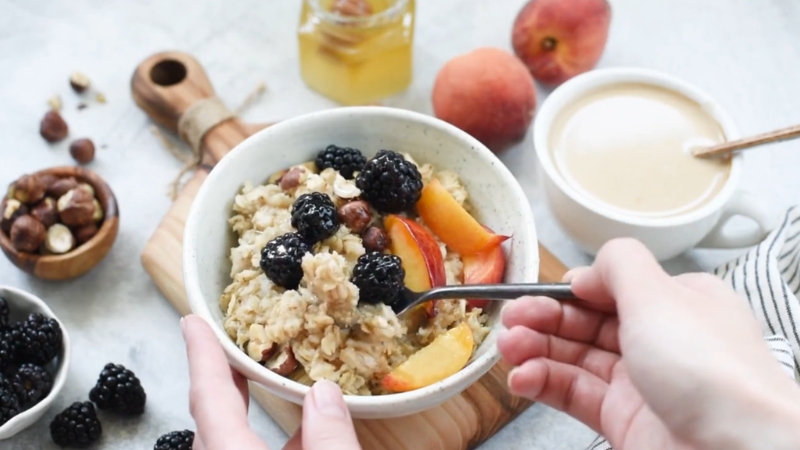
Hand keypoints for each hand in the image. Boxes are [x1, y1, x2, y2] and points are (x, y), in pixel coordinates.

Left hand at [180, 314, 360, 449]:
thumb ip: (331, 439)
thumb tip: (325, 392)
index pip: (209, 399)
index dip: (202, 357)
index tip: (193, 323)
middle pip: (211, 419)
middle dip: (218, 379)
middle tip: (224, 344)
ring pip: (228, 442)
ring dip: (243, 415)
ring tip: (267, 381)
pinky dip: (268, 443)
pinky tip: (304, 437)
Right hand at [498, 238, 799, 449]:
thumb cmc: (710, 370)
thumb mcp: (659, 294)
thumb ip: (618, 265)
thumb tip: (586, 266)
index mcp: (677, 303)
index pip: (609, 288)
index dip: (569, 290)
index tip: (537, 293)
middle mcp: (659, 340)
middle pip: (586, 322)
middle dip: (543, 318)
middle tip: (511, 320)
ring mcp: (640, 383)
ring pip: (574, 358)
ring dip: (535, 350)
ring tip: (509, 349)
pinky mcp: (623, 420)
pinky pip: (573, 394)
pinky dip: (543, 383)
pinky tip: (522, 377)